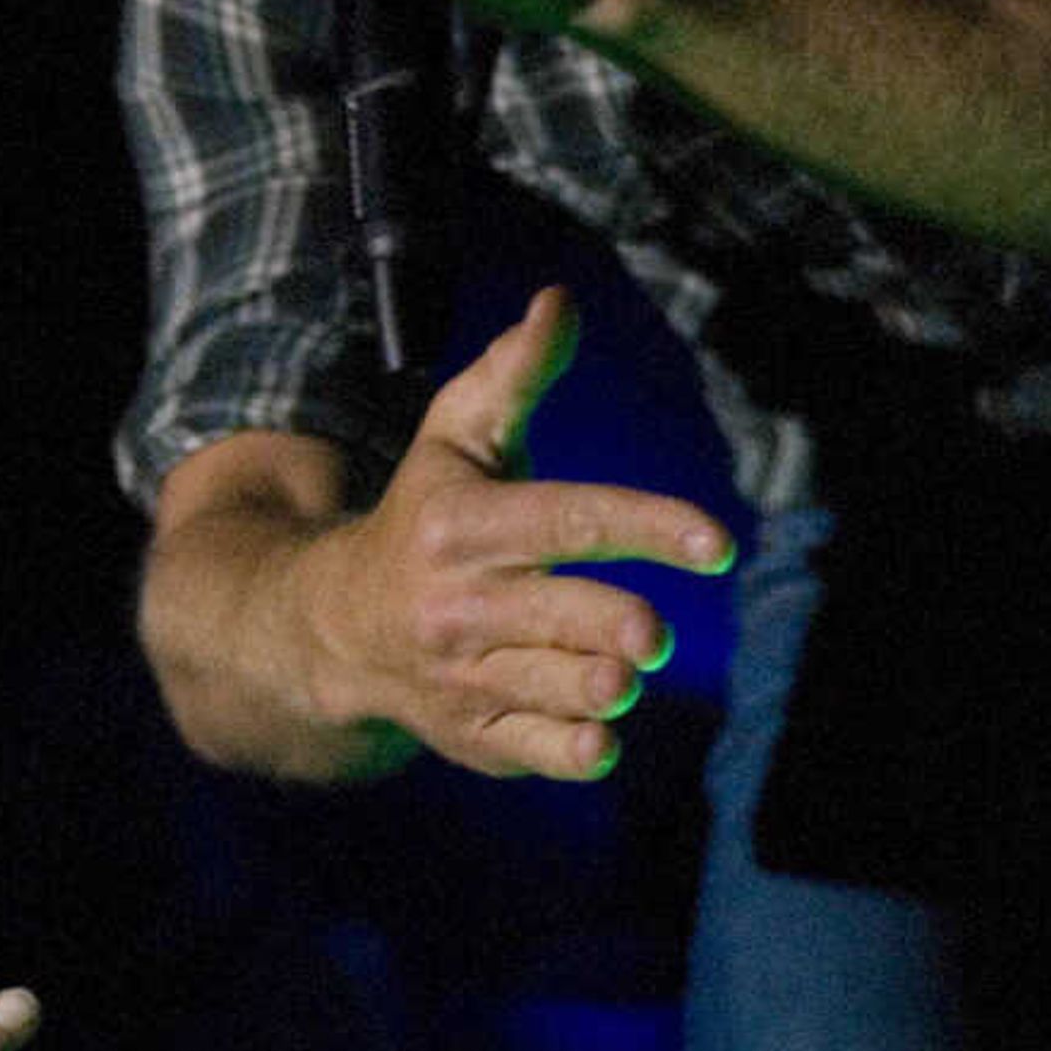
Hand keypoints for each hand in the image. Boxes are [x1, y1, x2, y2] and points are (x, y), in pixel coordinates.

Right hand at [300, 287, 732, 779]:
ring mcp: (468, 676)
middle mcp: (461, 604)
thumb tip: (561, 300)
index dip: (648, 527)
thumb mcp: (454, 438)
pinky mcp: (479, 736)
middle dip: (622, 626)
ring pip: (563, 689)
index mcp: (463, 525)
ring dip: (605, 684)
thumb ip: (514, 372)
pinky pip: (545, 751)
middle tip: (655, 632)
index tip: (718, 544)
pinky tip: (602, 732)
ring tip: (625, 671)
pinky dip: (579, 748)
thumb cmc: (423, 518)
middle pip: (570, 617)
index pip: (568, 520)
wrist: (332, 628)